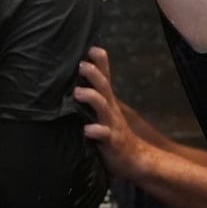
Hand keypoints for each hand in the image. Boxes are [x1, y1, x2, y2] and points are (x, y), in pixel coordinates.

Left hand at [75, 46, 144, 178]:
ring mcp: (112, 125)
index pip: (104, 77)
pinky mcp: (112, 142)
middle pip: (104, 87)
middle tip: (81, 63)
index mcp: (107, 102)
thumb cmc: (112, 134)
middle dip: (94, 74)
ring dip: (92, 98)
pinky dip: (96, 131)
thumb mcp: (104, 113)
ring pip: (104, 108)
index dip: (99, 62)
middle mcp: (111, 110)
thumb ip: (92, 97)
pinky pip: (104, 136)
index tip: (90, 47)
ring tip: (78, 92)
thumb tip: (72, 83)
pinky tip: (88, 129)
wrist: (134, 159)